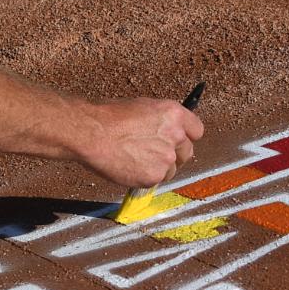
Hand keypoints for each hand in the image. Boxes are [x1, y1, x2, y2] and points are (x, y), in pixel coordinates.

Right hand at [78, 98, 203, 188]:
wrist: (92, 133)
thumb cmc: (109, 117)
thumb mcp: (142, 108)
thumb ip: (160, 121)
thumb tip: (165, 132)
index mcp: (174, 114)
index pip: (196, 131)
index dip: (186, 137)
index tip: (178, 141)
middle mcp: (176, 136)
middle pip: (187, 153)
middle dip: (174, 156)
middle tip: (154, 155)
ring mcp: (166, 158)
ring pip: (172, 170)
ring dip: (159, 168)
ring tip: (135, 160)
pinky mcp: (154, 176)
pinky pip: (156, 181)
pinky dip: (145, 178)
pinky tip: (129, 167)